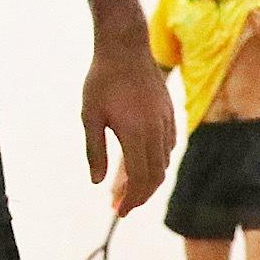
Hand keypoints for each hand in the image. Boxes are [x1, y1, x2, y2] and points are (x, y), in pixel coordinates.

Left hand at [84, 42, 176, 215]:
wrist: (125, 47)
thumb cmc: (102, 80)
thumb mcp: (90, 115)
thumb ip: (95, 150)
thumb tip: (98, 182)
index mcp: (136, 133)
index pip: (140, 179)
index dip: (132, 199)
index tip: (119, 212)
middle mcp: (156, 131)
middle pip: (155, 176)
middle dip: (140, 196)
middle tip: (121, 207)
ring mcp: (166, 121)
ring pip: (163, 162)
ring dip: (148, 180)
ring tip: (126, 189)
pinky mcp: (169, 113)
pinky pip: (168, 147)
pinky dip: (157, 162)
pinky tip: (142, 165)